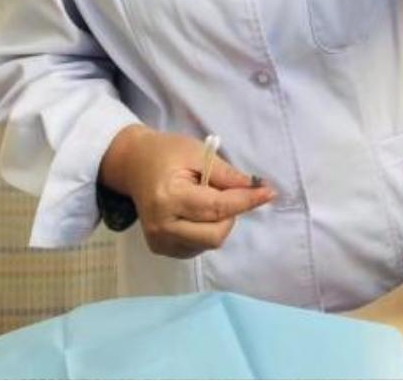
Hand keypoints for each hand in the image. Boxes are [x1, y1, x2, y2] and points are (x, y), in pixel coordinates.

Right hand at [99, 126, 274, 258]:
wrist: (134, 164)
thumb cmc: (167, 153)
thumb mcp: (198, 153)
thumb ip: (226, 174)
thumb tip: (256, 188)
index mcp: (168, 198)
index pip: (217, 208)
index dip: (246, 200)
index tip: (269, 192)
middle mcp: (161, 226)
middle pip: (215, 235)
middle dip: (231, 215)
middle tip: (228, 192)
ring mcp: (159, 241)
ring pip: (208, 243)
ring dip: (220, 223)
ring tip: (206, 198)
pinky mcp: (161, 249)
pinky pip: (198, 247)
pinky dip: (207, 230)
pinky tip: (198, 212)